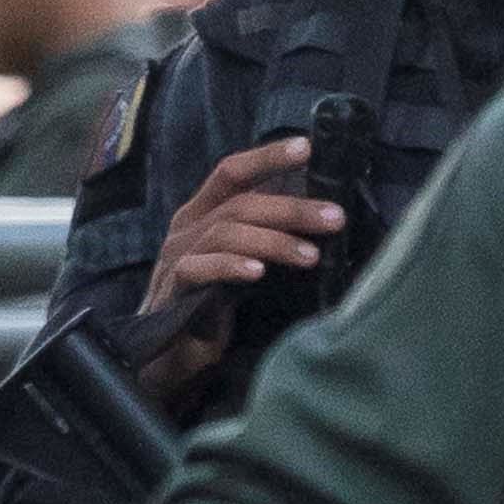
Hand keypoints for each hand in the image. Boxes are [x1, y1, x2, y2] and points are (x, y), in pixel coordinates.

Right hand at [136, 138, 348, 410]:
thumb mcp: (242, 262)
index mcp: (202, 213)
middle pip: (240, 203)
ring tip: (311, 256)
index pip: (232, 172)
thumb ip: (265, 236)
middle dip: (292, 208)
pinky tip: (258, 273)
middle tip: (334, 218)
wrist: (169, 356)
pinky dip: (231, 267)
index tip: (308, 147)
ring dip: (274, 241)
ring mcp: (176, 256)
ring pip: (227, 232)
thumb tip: (320, 217)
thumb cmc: (213, 304)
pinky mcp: (172, 289)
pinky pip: (200, 269)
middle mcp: (186, 227)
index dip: (267, 157)